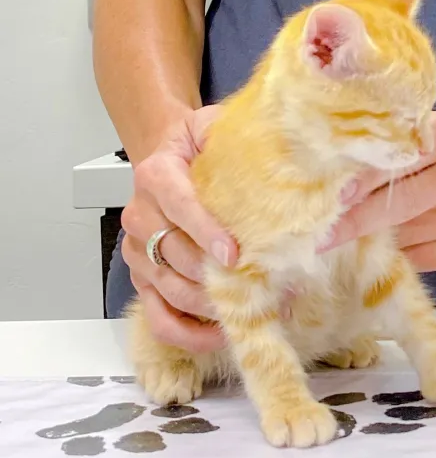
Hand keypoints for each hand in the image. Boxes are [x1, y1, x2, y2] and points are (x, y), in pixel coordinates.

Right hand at [120, 106, 237, 353]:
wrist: (168, 154)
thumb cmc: (196, 144)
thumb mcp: (211, 124)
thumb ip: (230, 130)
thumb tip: (275, 138)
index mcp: (155, 174)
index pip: (178, 205)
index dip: (205, 231)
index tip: (234, 254)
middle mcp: (140, 215)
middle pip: (173, 255)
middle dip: (214, 274)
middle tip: (259, 284)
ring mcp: (137, 252)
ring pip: (169, 289)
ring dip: (209, 303)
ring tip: (253, 306)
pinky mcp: (143, 278)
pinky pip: (159, 317)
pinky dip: (188, 333)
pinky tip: (222, 332)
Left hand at [319, 112, 435, 270]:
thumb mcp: (430, 130)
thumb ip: (396, 144)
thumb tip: (339, 172)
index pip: (404, 158)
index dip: (367, 178)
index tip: (334, 196)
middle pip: (405, 203)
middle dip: (359, 220)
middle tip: (323, 234)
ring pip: (409, 234)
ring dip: (373, 239)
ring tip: (343, 239)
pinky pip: (422, 258)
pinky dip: (398, 253)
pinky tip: (381, 248)